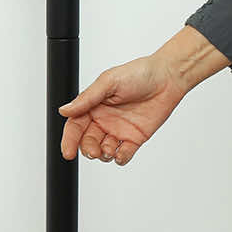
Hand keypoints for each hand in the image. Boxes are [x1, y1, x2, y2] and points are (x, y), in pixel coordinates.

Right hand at [57, 53, 187, 165]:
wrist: (167, 78)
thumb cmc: (139, 74)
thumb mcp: (108, 82)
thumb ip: (87, 99)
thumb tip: (65, 110)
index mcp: (94, 106)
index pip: (76, 126)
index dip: (69, 140)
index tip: (67, 152)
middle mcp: (104, 119)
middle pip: (88, 141)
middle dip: (88, 149)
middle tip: (93, 152)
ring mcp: (120, 130)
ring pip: (104, 150)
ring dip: (104, 154)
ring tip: (110, 150)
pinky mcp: (135, 138)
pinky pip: (124, 153)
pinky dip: (121, 158)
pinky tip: (120, 155)